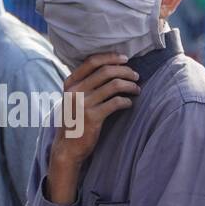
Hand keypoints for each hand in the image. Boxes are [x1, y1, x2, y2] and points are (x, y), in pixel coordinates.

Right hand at [46, 53, 138, 203]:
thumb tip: (110, 67)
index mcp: (70, 83)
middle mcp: (75, 91)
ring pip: (113, 85)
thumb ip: (84, 84)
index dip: (111, 57)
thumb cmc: (75, 121)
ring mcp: (83, 104)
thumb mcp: (72, 99)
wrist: (67, 148)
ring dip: (130, 85)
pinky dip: (126, 101)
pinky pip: (116, 103)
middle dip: (125, 71)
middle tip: (136, 75)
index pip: (92, 61)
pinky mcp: (92, 118)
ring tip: (137, 89)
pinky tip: (130, 103)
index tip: (125, 59)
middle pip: (106, 71)